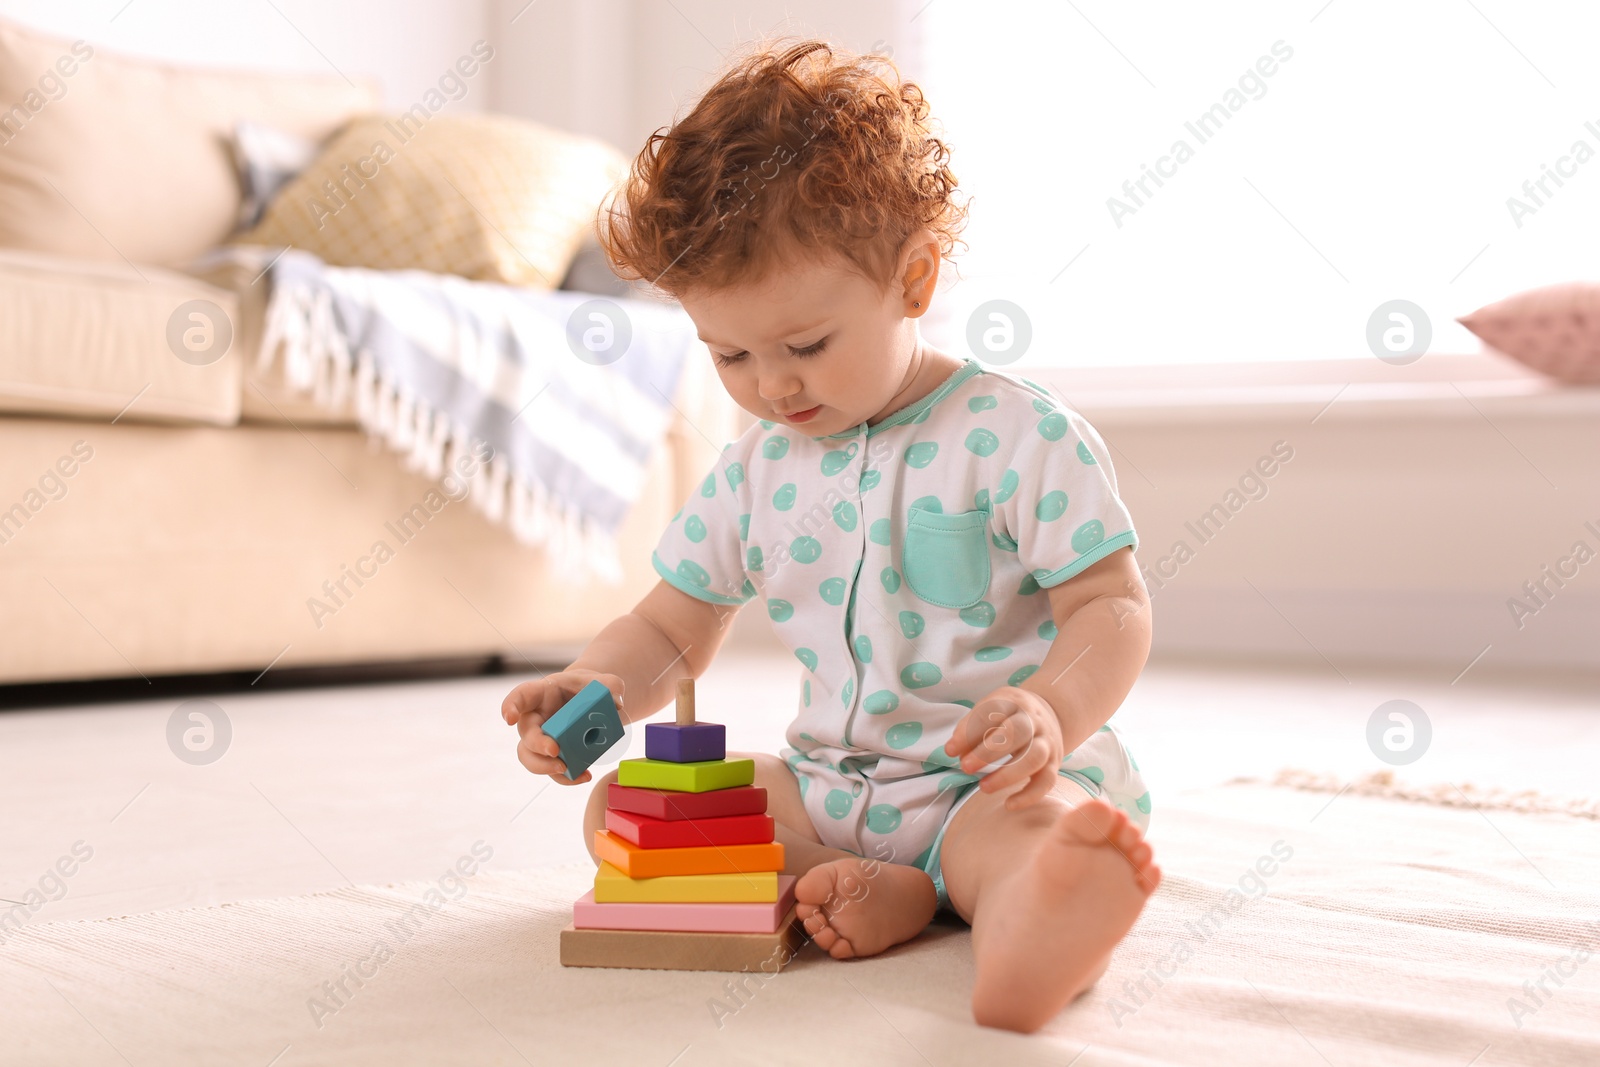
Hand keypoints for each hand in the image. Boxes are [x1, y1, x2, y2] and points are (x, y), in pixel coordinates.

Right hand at [501, 670, 625, 784]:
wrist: (596, 704)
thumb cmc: (594, 688)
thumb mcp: (607, 682)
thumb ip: (612, 686)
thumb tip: (616, 703)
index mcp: (544, 693)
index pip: (521, 696)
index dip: (511, 706)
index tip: (509, 718)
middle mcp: (538, 717)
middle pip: (525, 732)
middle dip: (536, 744)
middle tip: (555, 751)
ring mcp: (543, 739)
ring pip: (530, 757)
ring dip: (544, 767)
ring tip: (567, 769)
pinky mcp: (555, 757)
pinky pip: (552, 772)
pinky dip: (567, 778)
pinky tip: (585, 776)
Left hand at [942, 685, 1064, 809]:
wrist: (1052, 714)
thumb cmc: (1010, 715)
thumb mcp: (990, 710)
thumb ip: (970, 728)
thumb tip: (954, 751)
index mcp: (1014, 702)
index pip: (992, 713)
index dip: (969, 732)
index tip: (950, 751)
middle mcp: (1034, 720)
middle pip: (1016, 732)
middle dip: (988, 752)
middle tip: (965, 767)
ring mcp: (1047, 742)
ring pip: (1034, 757)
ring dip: (1007, 775)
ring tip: (983, 787)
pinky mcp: (1055, 763)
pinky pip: (1047, 781)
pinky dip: (1029, 795)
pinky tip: (1008, 804)